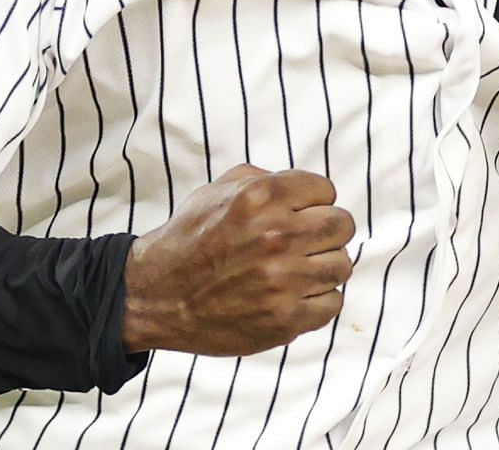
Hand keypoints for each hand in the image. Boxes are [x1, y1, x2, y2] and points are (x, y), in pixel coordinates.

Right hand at [120, 165, 355, 355]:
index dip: (314, 201)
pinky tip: (295, 295)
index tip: (300, 213)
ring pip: (341, 265)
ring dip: (323, 266)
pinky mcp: (284, 318)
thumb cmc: (188, 240)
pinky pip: (332, 303)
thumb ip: (264, 179)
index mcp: (262, 197)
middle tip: (307, 240)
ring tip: (299, 269)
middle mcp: (277, 236)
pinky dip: (319, 300)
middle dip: (327, 230)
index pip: (326, 190)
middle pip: (342, 225)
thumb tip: (305, 188)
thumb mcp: (217, 191)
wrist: (156, 296)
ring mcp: (283, 280)